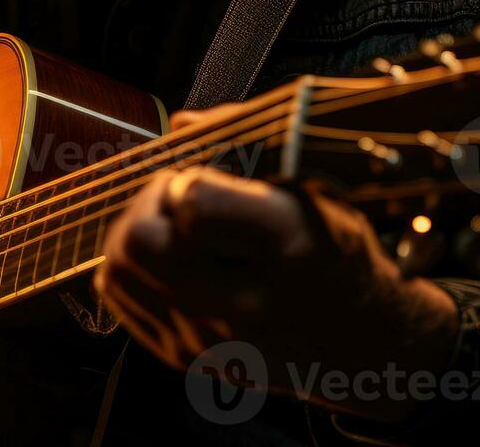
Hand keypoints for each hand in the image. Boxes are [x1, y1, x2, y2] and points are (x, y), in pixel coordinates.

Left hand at [94, 110, 458, 423]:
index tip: (210, 178)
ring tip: (174, 226)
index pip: (194, 206)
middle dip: (150, 202)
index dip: (190, 179)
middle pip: (140, 243)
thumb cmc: (336, 256)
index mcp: (290, 252)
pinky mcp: (182, 357)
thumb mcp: (317, 191)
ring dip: (136, 231)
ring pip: (119, 269)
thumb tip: (181, 123)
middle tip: (183, 196)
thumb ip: (249, 147)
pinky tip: (169, 256)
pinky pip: (120, 295)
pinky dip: (132, 264)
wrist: (361, 346)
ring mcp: (208, 343)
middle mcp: (245, 309)